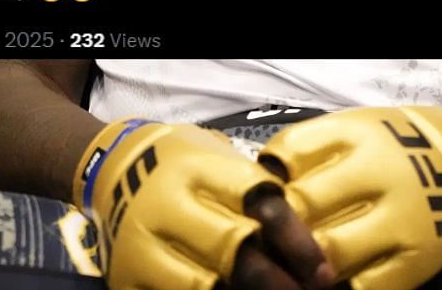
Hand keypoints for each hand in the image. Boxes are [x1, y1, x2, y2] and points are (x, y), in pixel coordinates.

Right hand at [72, 120, 327, 289]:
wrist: (117, 168)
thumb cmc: (190, 165)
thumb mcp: (226, 164)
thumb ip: (261, 198)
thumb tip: (314, 241)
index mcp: (201, 170)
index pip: (260, 207)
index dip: (298, 242)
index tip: (324, 268)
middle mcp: (168, 206)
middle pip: (234, 251)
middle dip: (278, 280)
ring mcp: (141, 243)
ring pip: (202, 284)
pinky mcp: (125, 274)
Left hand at [256, 102, 441, 289]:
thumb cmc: (392, 146)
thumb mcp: (352, 129)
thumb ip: (306, 150)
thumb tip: (258, 189)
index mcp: (362, 138)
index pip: (289, 163)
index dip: (262, 193)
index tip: (254, 208)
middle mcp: (385, 176)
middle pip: (302, 213)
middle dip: (273, 234)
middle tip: (261, 246)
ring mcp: (404, 220)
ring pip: (327, 256)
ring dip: (298, 266)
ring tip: (289, 268)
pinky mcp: (418, 258)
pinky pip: (363, 287)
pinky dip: (337, 287)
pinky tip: (326, 280)